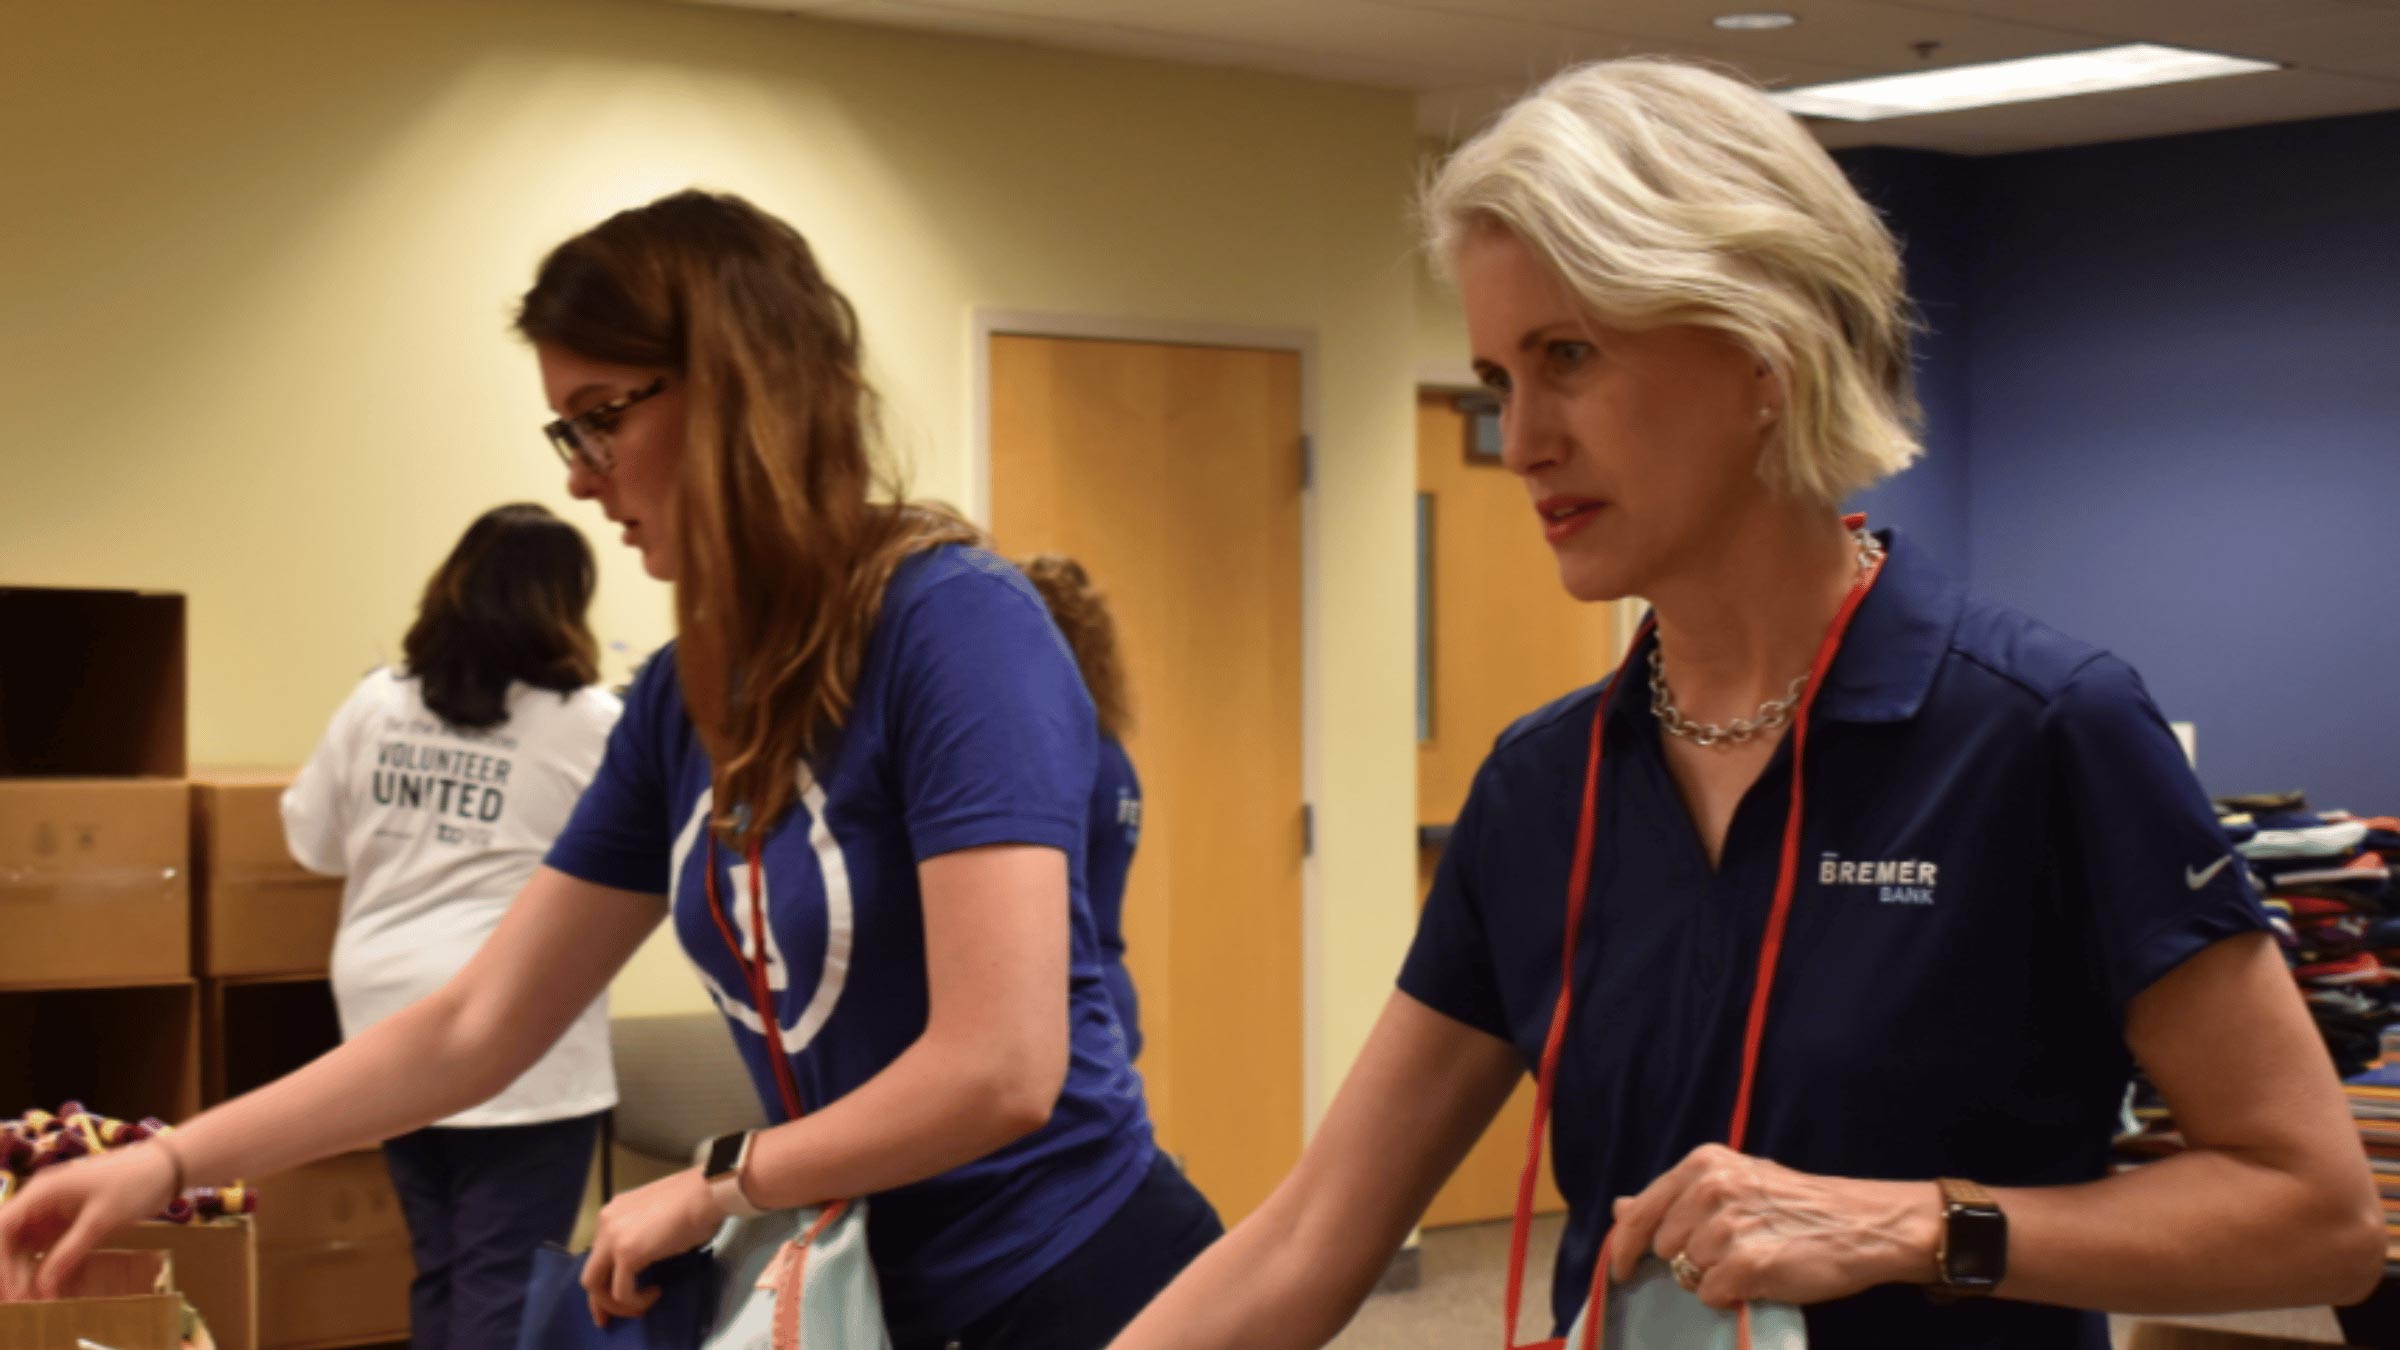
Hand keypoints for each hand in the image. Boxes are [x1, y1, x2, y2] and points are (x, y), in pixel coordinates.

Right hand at [0, 1143, 179, 1300]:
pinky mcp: (67, 1221)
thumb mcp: (102, 1219)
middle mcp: (40, 1200)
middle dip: (13, 1271)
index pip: (2, 1227)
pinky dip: (47, 1266)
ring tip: (37, 1299)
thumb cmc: (135, 1182)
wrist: (166, 1167)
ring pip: (26, 1246)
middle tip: (23, 1301)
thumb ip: (69, 1251)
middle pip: (10, 1240)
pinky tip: (52, 1287)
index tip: (11, 1289)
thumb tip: (42, 1286)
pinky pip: (47, 1247)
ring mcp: (53, 1211)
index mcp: (42, 1191)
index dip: (1, 1261)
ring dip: (28, 1272)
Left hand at [583, 1167, 723, 1325]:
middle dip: (599, 1300)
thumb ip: (641, 1234)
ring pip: (595, 1285)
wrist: (707, 1192)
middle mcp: (605, 1223)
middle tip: (611, 1317)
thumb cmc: (695, 1201)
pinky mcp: (627, 1253)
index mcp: (613, 1213)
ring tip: (641, 1306)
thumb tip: (644, 1258)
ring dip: (616, 1304)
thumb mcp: (656, 1218)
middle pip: (589, 1273)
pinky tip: (655, 1293)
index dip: (606, 1279)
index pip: (598, 1255)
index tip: (620, 1294)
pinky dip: (635, 1301)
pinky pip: (621, 1292)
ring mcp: (613, 1238)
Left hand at [1607, 1144, 1940, 1309]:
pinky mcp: (1748, 1264)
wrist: (1862, 1225)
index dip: (1624, 1246)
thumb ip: (1674, 1196)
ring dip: (1713, 1276)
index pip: (1640, 1211)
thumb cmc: (1796, 1206)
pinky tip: (1758, 1279)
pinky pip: (1710, 1294)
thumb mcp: (1733, 1182)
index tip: (1621, 1268)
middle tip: (1730, 1252)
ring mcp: (1728, 1226)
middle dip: (1688, 1258)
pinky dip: (1730, 1296)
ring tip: (1751, 1261)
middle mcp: (1711, 1188)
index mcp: (1704, 1164)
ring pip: (1687, 1273)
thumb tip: (1620, 1206)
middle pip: (1664, 1246)